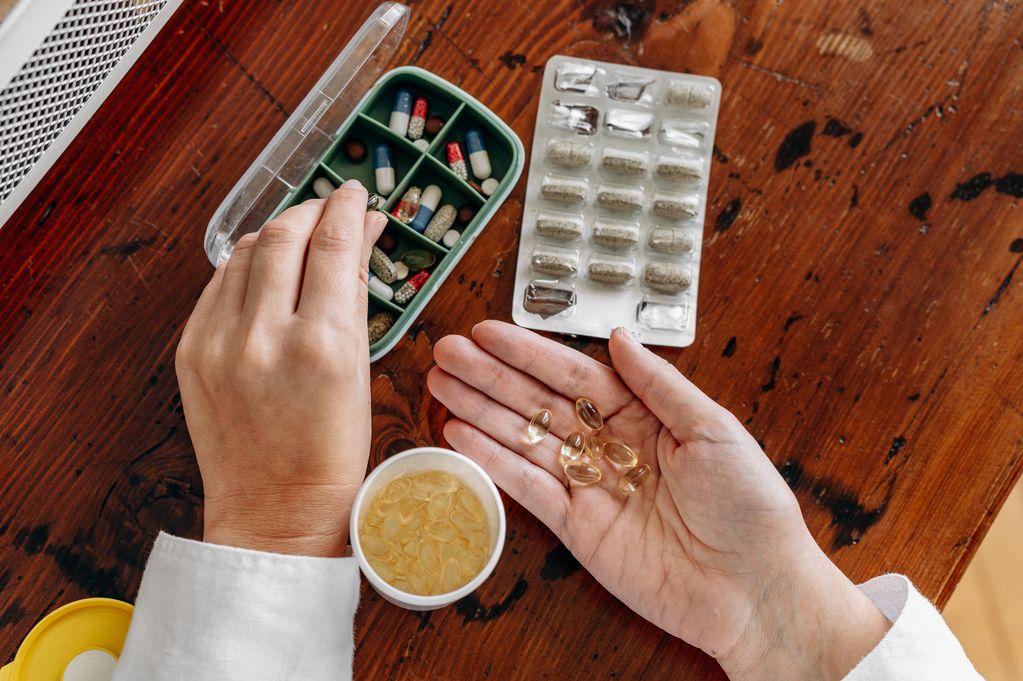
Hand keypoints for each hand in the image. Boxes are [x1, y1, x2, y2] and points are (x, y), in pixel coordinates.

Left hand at [175, 180, 385, 556]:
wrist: (274, 510)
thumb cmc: (330, 452)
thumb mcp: (359, 370)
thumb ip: (354, 295)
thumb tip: (360, 238)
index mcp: (320, 345)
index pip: (333, 245)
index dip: (348, 209)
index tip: (357, 195)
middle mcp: (263, 336)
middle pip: (283, 236)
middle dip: (311, 211)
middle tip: (332, 209)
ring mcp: (218, 343)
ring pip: (244, 252)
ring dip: (276, 236)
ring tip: (299, 241)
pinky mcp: (190, 351)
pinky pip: (218, 285)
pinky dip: (244, 267)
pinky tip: (264, 275)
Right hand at [427, 321, 889, 680]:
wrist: (755, 589)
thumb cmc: (750, 506)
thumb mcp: (713, 429)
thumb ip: (659, 383)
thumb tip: (620, 337)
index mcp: (644, 417)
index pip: (574, 375)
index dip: (530, 352)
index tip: (490, 332)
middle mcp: (610, 447)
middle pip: (538, 403)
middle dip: (491, 377)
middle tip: (448, 354)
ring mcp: (589, 487)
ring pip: (524, 440)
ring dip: (481, 412)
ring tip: (440, 386)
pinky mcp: (577, 527)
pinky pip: (526, 488)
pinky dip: (492, 463)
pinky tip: (460, 436)